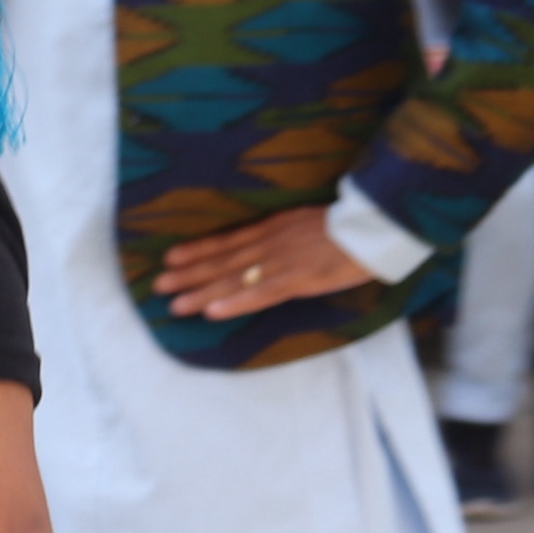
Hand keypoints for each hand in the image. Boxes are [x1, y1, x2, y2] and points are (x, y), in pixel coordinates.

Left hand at [157, 205, 373, 321]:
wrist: (376, 225)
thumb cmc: (350, 226)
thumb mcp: (309, 221)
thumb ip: (286, 233)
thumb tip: (268, 242)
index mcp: (274, 229)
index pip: (227, 241)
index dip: (197, 250)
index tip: (170, 256)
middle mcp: (270, 244)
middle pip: (222, 261)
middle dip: (188, 274)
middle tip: (157, 285)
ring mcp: (281, 262)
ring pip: (233, 280)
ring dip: (201, 292)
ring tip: (173, 303)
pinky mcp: (297, 279)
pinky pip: (260, 294)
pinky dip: (234, 302)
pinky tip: (212, 312)